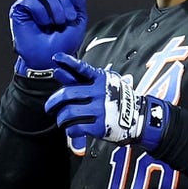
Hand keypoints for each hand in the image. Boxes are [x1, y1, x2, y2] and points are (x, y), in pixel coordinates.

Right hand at [9, 0, 87, 77]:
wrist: (49, 60)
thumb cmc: (63, 43)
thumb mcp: (78, 21)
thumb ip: (78, 1)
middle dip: (65, 2)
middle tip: (65, 20)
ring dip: (56, 9)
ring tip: (55, 24)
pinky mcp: (19, 7)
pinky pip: (33, 1)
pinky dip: (43, 14)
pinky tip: (42, 24)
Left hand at [45, 53, 170, 150]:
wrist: (138, 118)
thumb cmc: (118, 99)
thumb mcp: (105, 84)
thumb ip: (82, 80)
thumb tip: (59, 72)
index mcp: (101, 79)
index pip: (82, 68)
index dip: (68, 62)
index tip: (56, 59)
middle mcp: (100, 93)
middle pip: (68, 94)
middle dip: (53, 101)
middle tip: (49, 107)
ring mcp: (100, 109)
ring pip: (69, 112)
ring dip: (61, 118)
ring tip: (62, 120)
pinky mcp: (100, 125)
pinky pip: (76, 127)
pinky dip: (69, 130)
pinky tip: (71, 130)